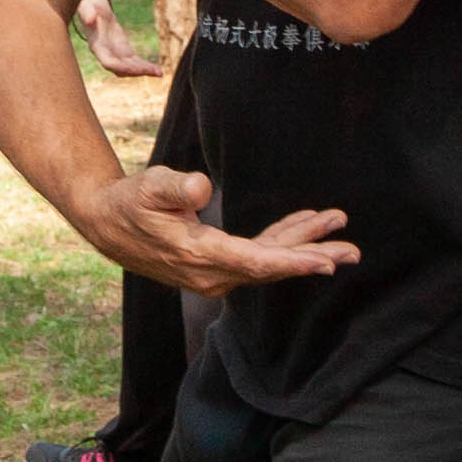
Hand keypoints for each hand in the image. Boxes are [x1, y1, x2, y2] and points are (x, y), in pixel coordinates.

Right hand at [73, 0, 166, 77]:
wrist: (95, 10)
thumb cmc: (89, 8)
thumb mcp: (87, 7)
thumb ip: (87, 13)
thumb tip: (90, 19)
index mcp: (97, 46)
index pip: (107, 61)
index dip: (119, 66)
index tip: (132, 69)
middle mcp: (105, 54)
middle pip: (121, 69)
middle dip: (135, 71)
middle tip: (151, 71)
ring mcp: (116, 54)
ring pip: (129, 68)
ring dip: (143, 71)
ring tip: (159, 73)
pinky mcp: (124, 52)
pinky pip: (135, 62)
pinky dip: (146, 66)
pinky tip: (157, 70)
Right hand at [73, 161, 354, 298]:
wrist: (108, 225)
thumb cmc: (131, 203)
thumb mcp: (148, 187)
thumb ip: (175, 188)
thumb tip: (200, 187)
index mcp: (200, 257)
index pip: (256, 263)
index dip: (294, 261)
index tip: (326, 261)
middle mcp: (212, 274)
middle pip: (272, 268)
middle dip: (313, 256)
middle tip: (353, 251)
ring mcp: (216, 273)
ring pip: (268, 262)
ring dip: (303, 246)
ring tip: (339, 232)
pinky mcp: (217, 265)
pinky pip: (258, 256)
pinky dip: (283, 242)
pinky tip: (305, 227)